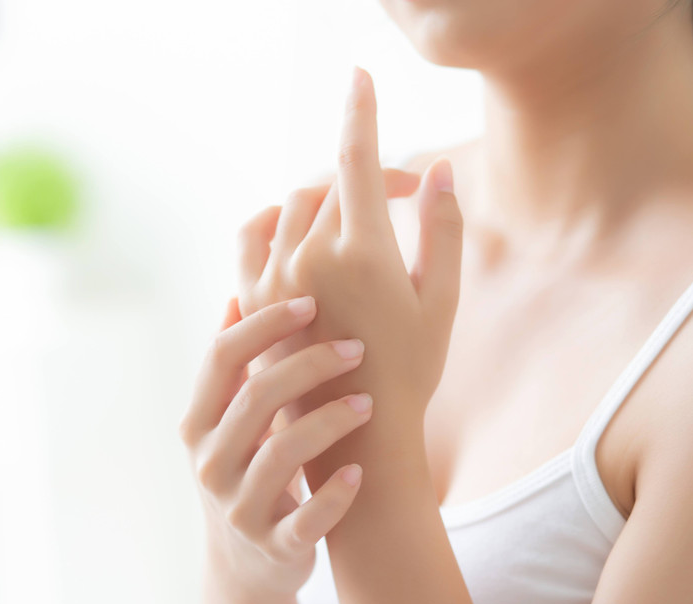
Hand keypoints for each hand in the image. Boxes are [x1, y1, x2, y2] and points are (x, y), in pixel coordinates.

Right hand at [178, 296, 372, 603]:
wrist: (244, 568)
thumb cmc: (243, 474)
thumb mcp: (223, 425)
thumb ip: (230, 368)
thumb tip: (237, 295)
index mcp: (196, 424)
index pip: (221, 356)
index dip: (264, 323)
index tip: (311, 302)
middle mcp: (209, 463)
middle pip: (256, 397)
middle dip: (310, 364)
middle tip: (356, 349)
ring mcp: (238, 507)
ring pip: (282, 452)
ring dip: (330, 421)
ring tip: (368, 405)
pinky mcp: (274, 546)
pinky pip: (307, 518)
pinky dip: (336, 494)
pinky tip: (359, 472)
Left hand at [236, 66, 464, 424]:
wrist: (355, 437)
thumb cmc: (410, 373)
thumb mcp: (441, 301)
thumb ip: (442, 229)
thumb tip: (437, 169)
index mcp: (360, 252)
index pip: (357, 162)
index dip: (360, 113)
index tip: (359, 77)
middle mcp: (307, 258)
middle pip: (330, 184)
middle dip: (367, 176)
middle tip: (402, 193)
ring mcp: (271, 280)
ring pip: (291, 206)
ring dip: (322, 196)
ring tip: (353, 212)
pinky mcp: (249, 301)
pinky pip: (251, 236)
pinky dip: (273, 218)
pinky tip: (292, 224)